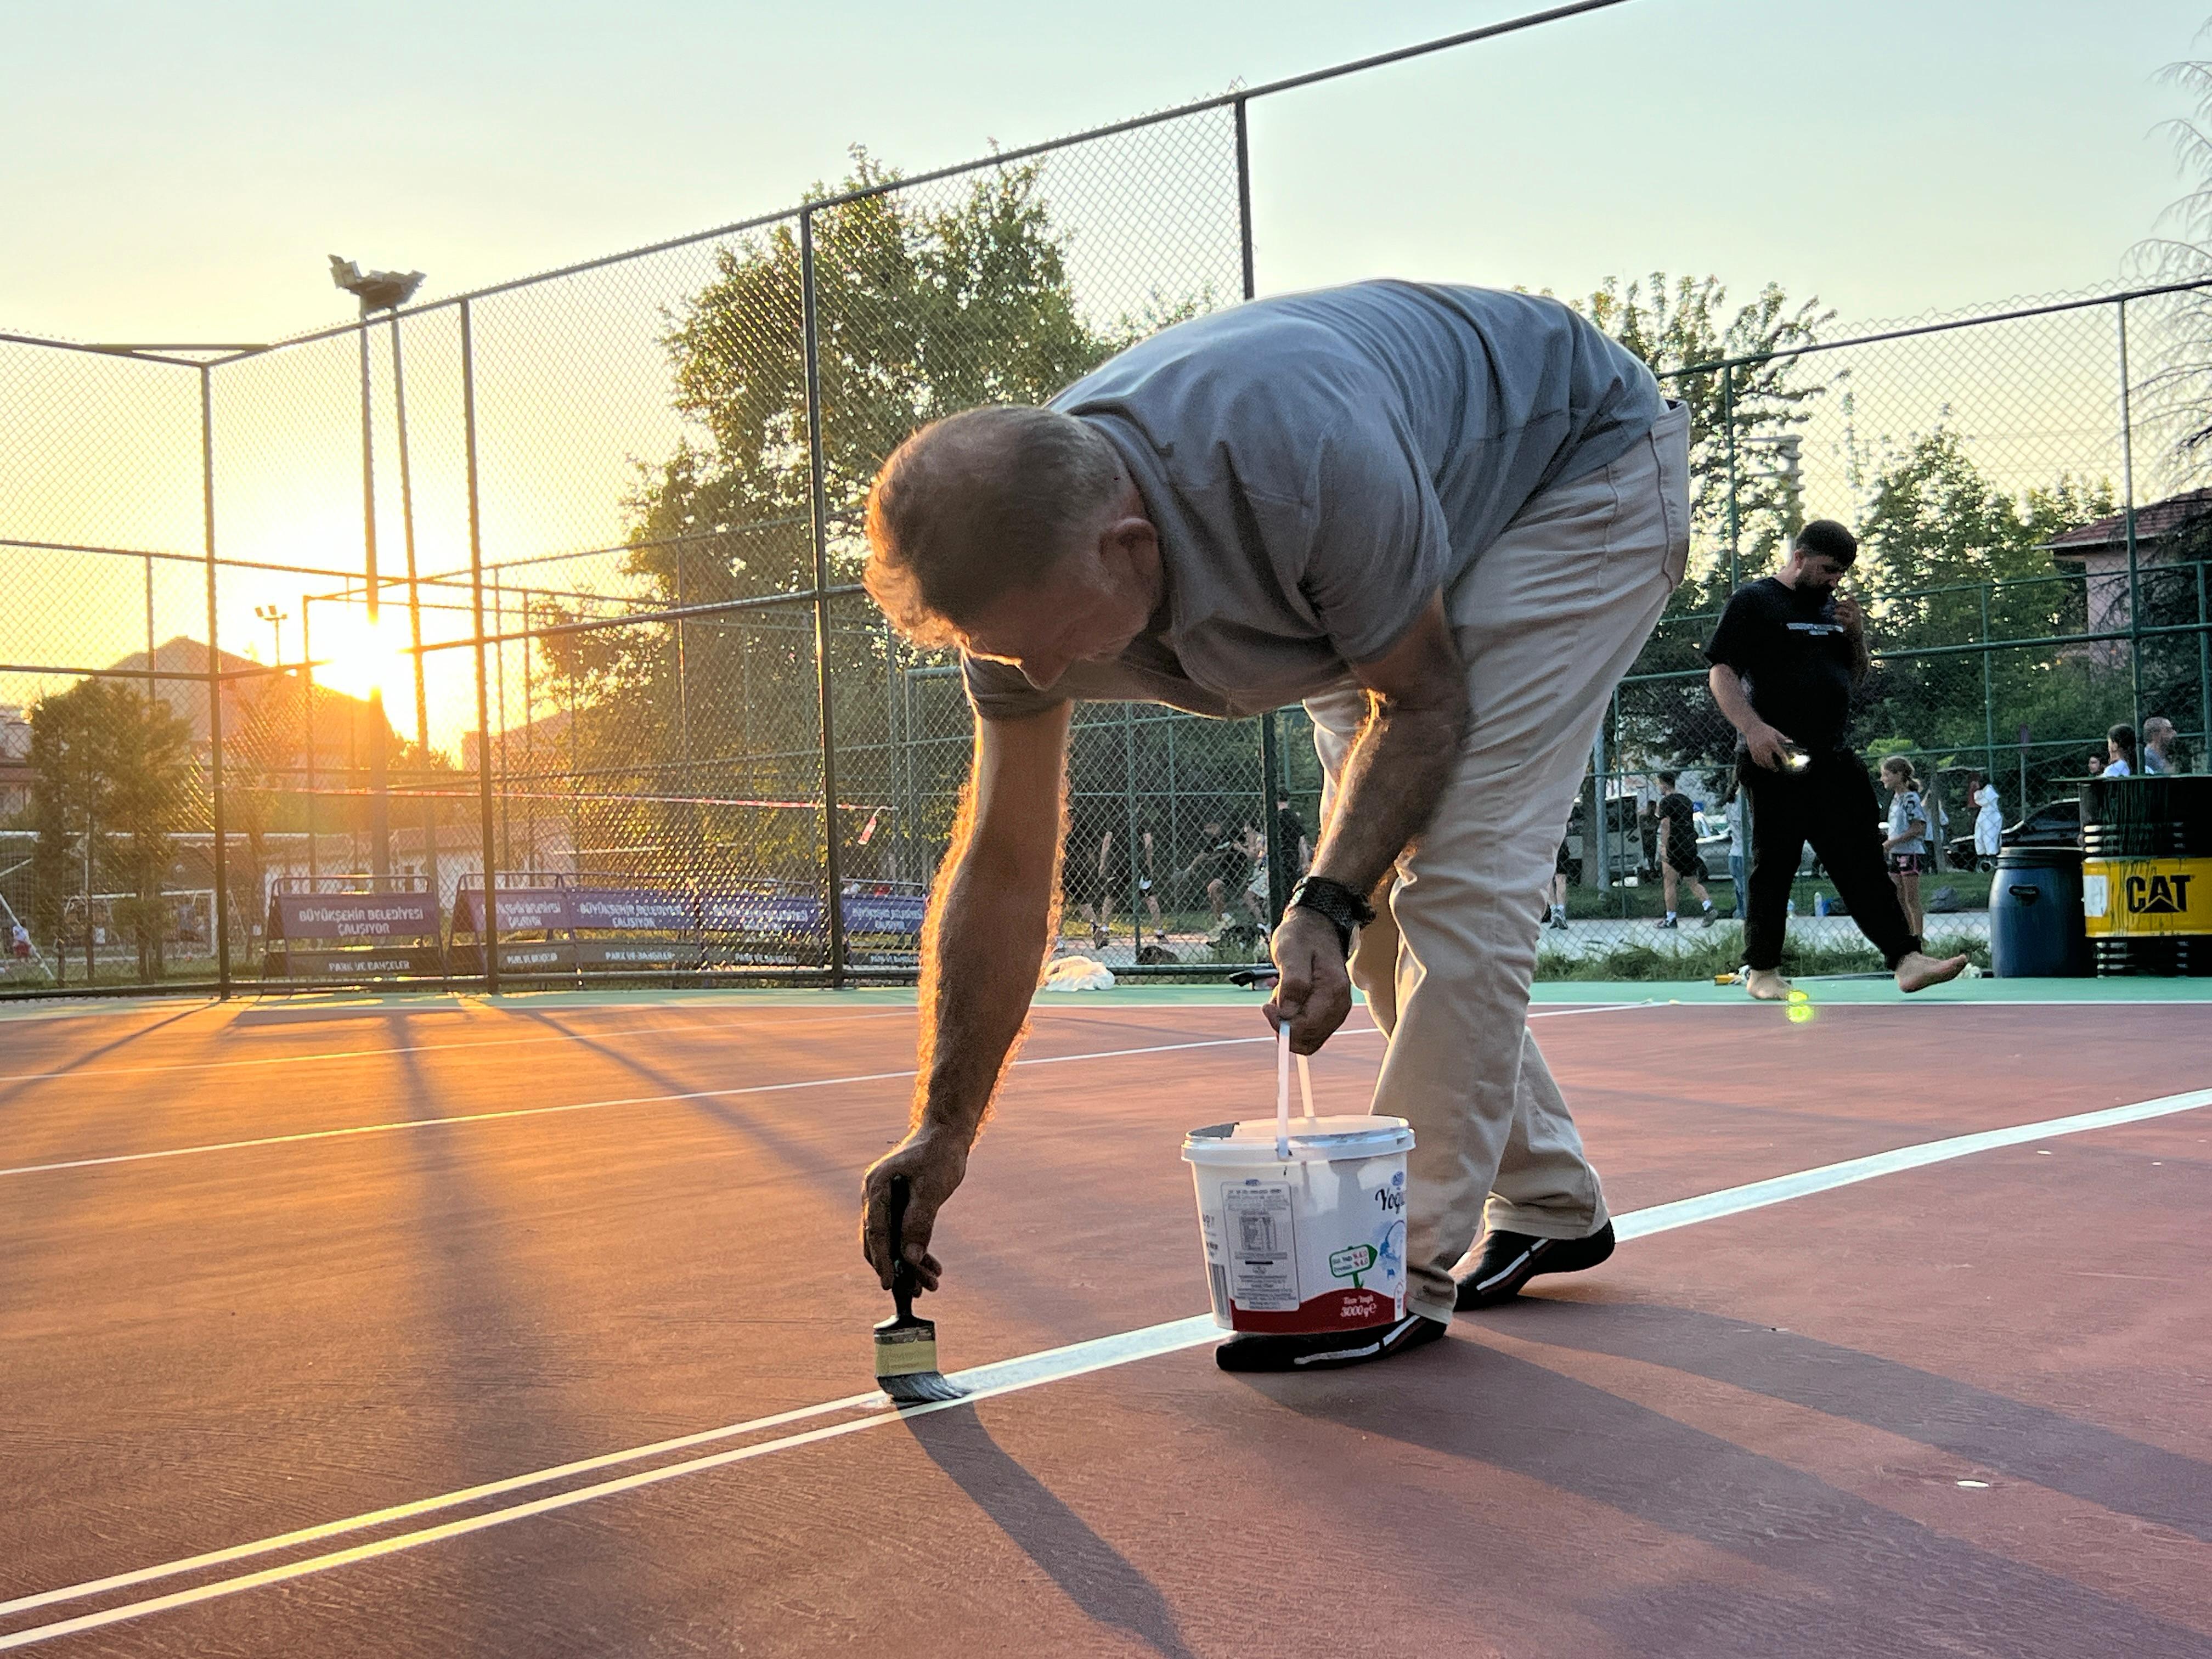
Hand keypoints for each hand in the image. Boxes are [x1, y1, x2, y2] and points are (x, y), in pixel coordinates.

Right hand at [860, 1127, 969, 1292]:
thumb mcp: (932, 1188)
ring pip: (891, 1241)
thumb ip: (919, 1222)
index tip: (888, 1284)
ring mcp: (885, 1201)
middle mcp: (874, 1195)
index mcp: (877, 1187)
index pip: (876, 1231)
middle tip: (915, 1291)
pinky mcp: (898, 1205)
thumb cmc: (939, 1155)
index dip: (882, 1260)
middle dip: (896, 1268)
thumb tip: (910, 1258)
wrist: (947, 1135)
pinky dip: (914, 1250)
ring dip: (908, 1263)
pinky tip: (931, 1267)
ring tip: (929, 1284)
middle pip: (879, 1241)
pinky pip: (902, 1233)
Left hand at [1265, 907, 1353, 1053]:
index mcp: (1333, 990)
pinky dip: (1295, 1022)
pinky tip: (1290, 1000)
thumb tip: (1287, 1014)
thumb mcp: (1290, 952)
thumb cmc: (1302, 937)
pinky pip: (1310, 1032)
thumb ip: (1292, 982)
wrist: (1316, 927)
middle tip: (1275, 998)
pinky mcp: (1330, 1012)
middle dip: (1285, 1026)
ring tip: (1284, 994)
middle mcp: (1340, 1005)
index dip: (1281, 1024)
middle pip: (1308, 1040)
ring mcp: (1337, 1010)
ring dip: (1289, 1023)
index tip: (1266, 1006)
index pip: (1306, 1028)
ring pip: (1308, 1039)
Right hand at [1745, 723, 1792, 770]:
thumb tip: (1790, 742)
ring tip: (1769, 767)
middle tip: (1776, 769)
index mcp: (1772, 742)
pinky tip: (1762, 764)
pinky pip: (1756, 759)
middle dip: (1773, 766)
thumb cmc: (1765, 729)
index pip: (1779, 752)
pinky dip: (1759, 763)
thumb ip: (1783, 738)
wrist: (1752, 727)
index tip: (1786, 762)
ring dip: (1766, 766)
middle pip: (1769, 760)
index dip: (1783, 758)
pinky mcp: (1752, 750)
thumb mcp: (1775, 732)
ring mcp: (1757, 749)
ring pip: (1762, 761)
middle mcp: (1764, 746)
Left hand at [1834, 592, 1864, 634]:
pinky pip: (1842, 617)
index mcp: (1858, 608)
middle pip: (1846, 603)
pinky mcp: (1850, 622)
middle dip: (1839, 603)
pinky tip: (1834, 617)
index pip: (1852, 598)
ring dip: (1837, 610)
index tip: (1841, 591)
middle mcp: (1857, 611)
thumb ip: (1848, 609)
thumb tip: (1838, 602)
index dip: (1846, 594)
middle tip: (1835, 606)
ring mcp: (1854, 616)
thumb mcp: (1853, 615)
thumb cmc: (1854, 625)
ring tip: (1834, 612)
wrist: (1857, 636)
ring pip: (1843, 609)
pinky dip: (1837, 616)